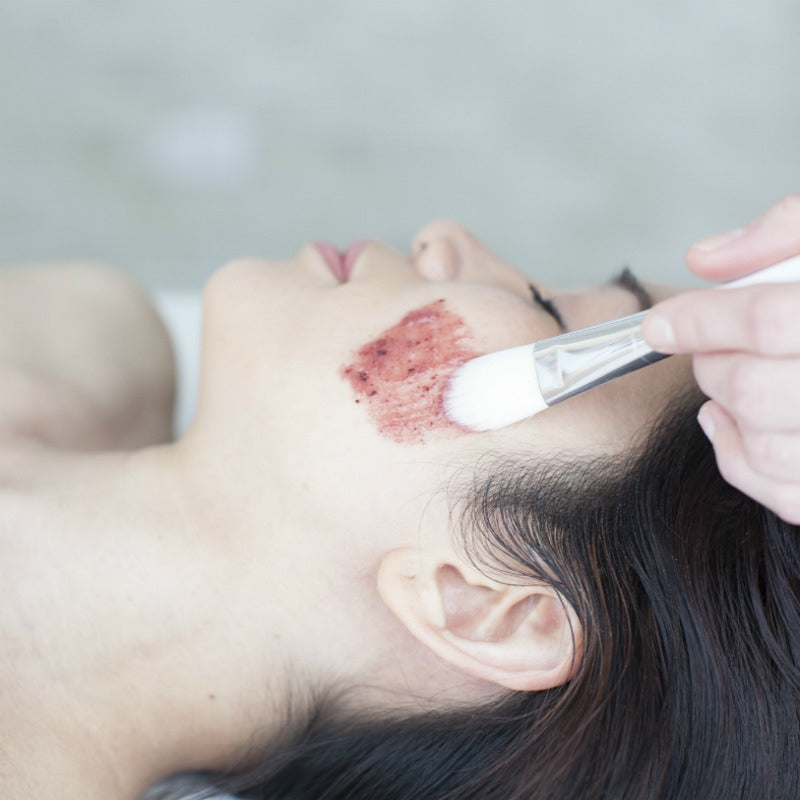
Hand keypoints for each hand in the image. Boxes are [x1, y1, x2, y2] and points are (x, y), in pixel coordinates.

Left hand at [642, 195, 799, 523]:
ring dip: (723, 409)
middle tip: (711, 346)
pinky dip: (739, 459)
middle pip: (756, 388)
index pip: (769, 322)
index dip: (701, 321)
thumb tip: (705, 259)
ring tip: (724, 377)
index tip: (660, 325)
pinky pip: (785, 495)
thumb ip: (783, 233)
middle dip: (712, 364)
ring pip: (764, 445)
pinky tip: (727, 422)